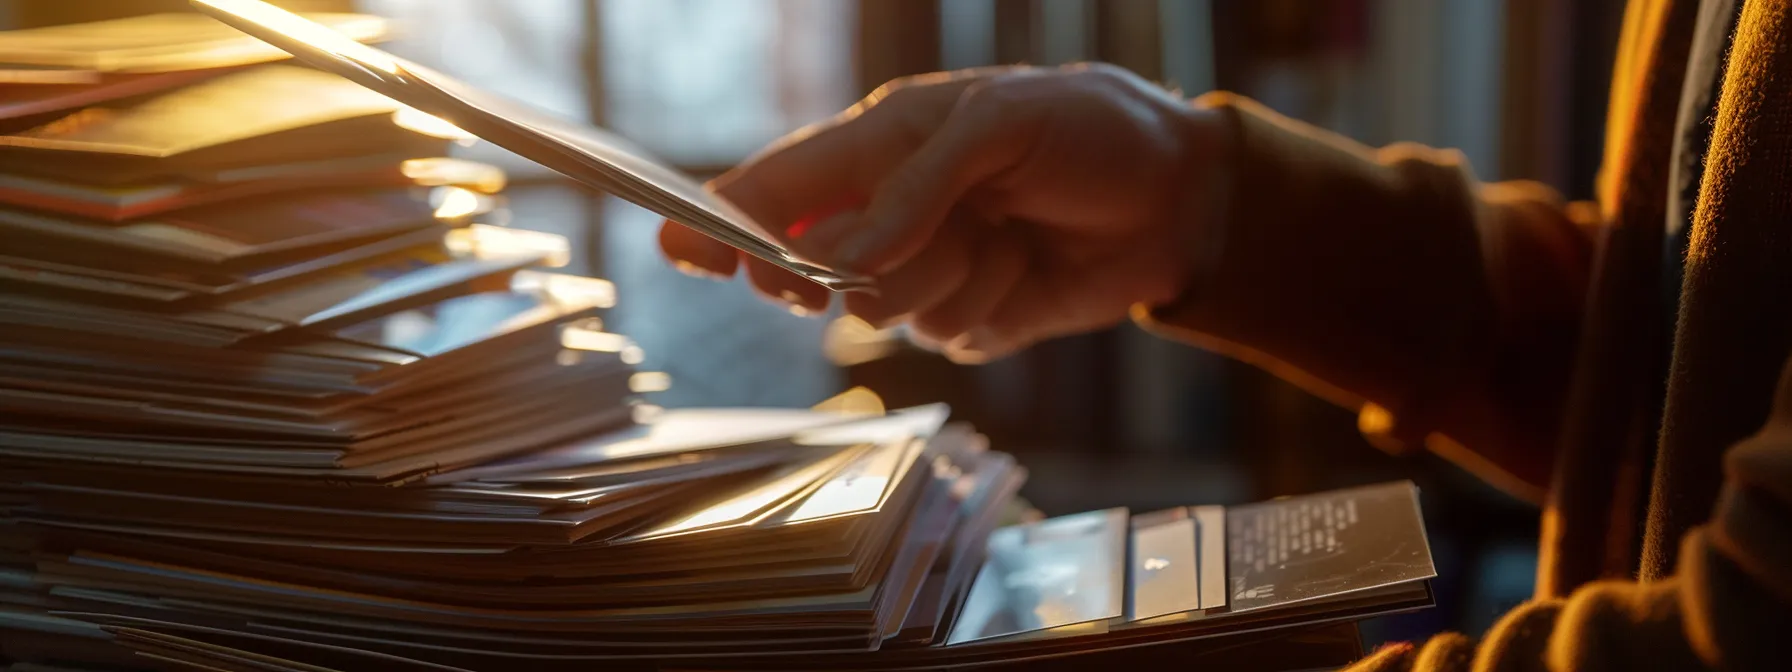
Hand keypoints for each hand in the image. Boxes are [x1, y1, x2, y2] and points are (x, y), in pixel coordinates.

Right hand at [659, 63, 1229, 362]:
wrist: (1179, 198)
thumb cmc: (1087, 130)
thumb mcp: (999, 123)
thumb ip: (913, 186)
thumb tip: (844, 262)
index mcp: (878, 146)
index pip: (776, 189)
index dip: (721, 221)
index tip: (679, 248)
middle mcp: (888, 215)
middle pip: (808, 264)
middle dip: (836, 269)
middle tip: (859, 266)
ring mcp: (926, 272)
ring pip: (879, 309)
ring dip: (943, 277)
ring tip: (1002, 235)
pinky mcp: (968, 320)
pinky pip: (941, 336)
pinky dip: (987, 308)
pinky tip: (1025, 271)